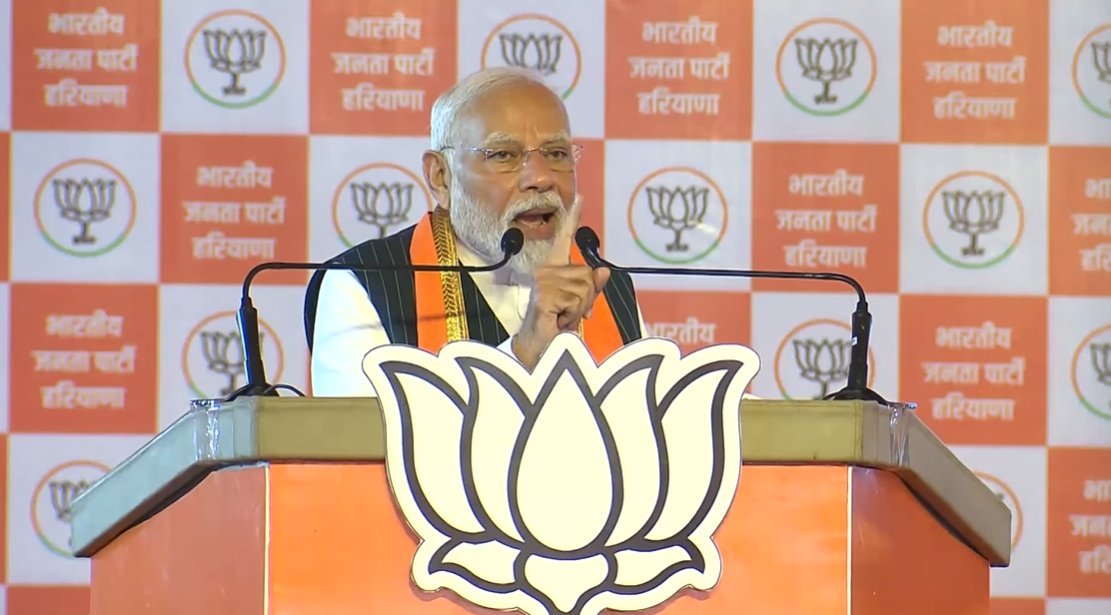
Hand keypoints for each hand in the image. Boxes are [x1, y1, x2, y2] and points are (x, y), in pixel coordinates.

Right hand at [512, 196, 609, 368]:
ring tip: (561, 316)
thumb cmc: (556, 326)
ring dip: (579, 307)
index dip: (573, 217)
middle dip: (586, 297)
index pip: (564, 239)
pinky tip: (557, 319)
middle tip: (568, 313)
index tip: (580, 196)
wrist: (539, 348)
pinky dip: (573, 314)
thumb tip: (603, 271)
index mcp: (554, 269)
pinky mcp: (544, 293)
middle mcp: (546, 270)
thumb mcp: (579, 304)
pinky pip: (577, 299)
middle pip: (588, 274)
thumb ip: (591, 287)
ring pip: (585, 287)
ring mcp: (543, 280)